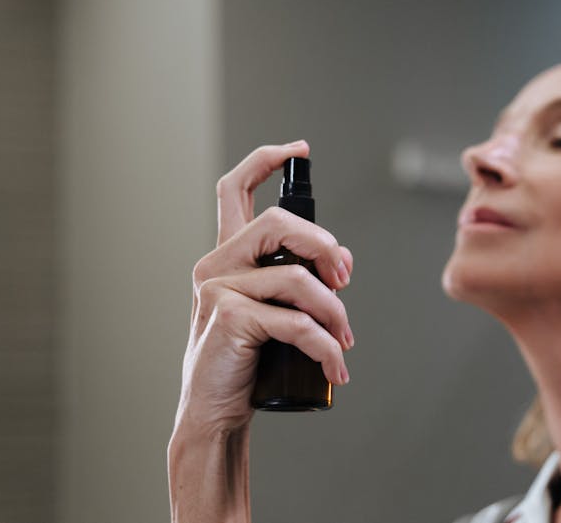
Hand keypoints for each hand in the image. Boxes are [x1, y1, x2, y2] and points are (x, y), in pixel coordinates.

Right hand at [175, 140, 353, 436]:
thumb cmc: (248, 360)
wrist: (215, 411)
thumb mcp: (271, 310)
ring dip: (334, 310)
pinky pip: (294, 322)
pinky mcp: (229, 321)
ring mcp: (218, 291)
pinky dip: (325, 344)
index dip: (266, 160)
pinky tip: (335, 367)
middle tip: (346, 278)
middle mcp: (216, 265)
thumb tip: (341, 266)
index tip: (300, 149)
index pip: (234, 190)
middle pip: (276, 223)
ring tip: (345, 340)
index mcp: (227, 256)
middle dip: (323, 245)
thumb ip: (294, 280)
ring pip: (294, 278)